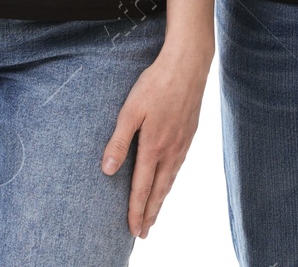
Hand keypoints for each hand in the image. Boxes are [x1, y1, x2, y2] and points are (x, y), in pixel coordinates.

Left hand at [100, 37, 211, 237]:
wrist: (187, 65)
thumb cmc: (155, 84)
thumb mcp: (130, 109)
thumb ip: (119, 140)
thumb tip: (108, 170)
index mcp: (153, 147)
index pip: (142, 188)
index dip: (136, 211)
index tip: (132, 230)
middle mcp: (171, 151)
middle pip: (159, 191)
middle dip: (150, 213)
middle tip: (143, 233)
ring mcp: (183, 143)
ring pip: (170, 180)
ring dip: (161, 200)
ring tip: (154, 215)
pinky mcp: (190, 134)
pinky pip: (179, 166)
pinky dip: (171, 182)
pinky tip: (168, 181)